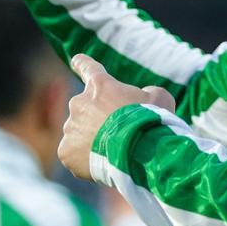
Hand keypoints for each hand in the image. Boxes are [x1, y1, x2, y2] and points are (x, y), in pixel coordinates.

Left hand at [58, 54, 175, 179]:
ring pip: (79, 133)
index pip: (87, 67)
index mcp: (100, 85)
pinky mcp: (66, 151)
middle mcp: (79, 102)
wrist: (139, 153)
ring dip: (92, 141)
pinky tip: (102, 164)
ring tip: (114, 153)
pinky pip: (73, 154)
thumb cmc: (150, 123)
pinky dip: (84, 160)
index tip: (76, 60)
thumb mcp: (160, 98)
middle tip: (119, 135)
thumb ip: (148, 92)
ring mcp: (70, 127)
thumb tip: (143, 97)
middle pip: (86, 109)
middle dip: (98, 119)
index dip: (82, 64)